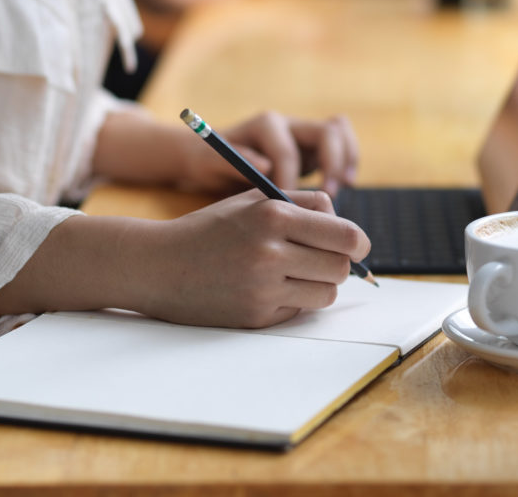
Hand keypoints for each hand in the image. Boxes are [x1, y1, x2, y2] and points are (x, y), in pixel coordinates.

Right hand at [140, 189, 370, 327]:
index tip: (356, 245)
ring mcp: (263, 288)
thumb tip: (347, 226)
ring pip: (326, 292)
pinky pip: (299, 310)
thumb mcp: (253, 201)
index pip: (344, 234)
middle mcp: (270, 252)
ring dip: (319, 284)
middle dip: (338, 263)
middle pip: (340, 266)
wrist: (159, 265)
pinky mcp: (255, 316)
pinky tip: (269, 288)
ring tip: (295, 272)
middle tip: (323, 259)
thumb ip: (302, 203)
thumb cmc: (211, 229)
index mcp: (274, 215)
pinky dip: (294, 300)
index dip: (358, 242)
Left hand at [212, 111, 358, 196]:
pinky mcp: (313, 148)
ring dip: (346, 158)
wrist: (210, 158)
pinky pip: (342, 144)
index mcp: (265, 125)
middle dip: (331, 164)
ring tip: (344, 187)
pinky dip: (349, 161)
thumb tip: (266, 166)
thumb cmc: (209, 162)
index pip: (288, 151)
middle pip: (327, 132)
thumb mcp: (210, 163)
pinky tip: (346, 184)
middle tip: (328, 196)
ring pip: (340, 131)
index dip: (290, 180)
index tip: (284, 206)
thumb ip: (232, 162)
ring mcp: (303, 134)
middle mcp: (289, 124)